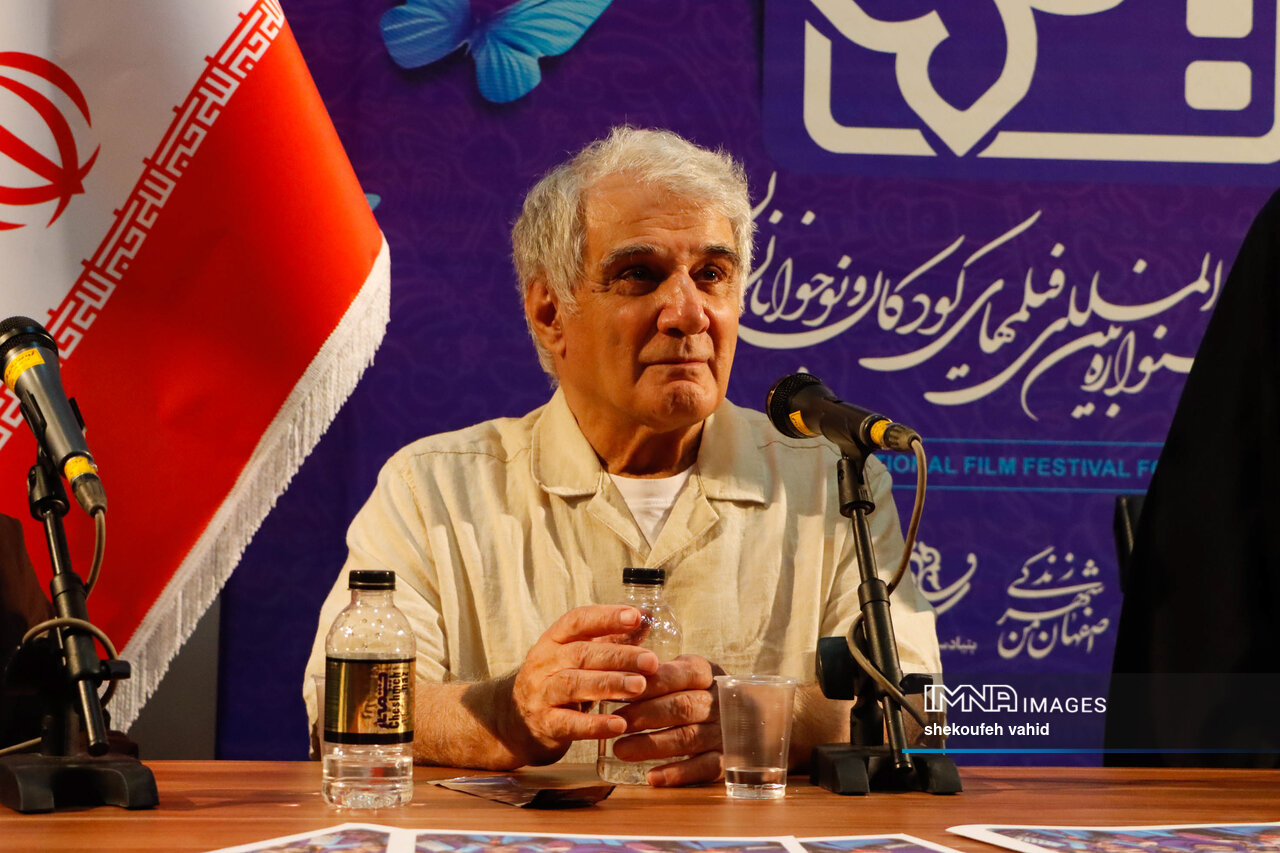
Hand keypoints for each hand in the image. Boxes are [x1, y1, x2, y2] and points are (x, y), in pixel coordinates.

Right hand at [503, 605, 659, 764]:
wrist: (515, 721)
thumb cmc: (558, 681)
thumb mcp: (578, 655)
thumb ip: (611, 639)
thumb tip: (647, 618)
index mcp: (554, 639)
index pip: (578, 620)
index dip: (606, 617)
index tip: (635, 617)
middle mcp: (544, 662)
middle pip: (581, 653)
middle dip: (619, 656)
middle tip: (651, 661)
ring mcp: (540, 693)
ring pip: (574, 684)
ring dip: (609, 684)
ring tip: (639, 686)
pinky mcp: (544, 724)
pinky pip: (569, 723)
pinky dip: (595, 724)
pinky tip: (619, 724)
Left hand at [610, 654, 722, 785]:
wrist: (745, 718)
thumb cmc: (696, 690)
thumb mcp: (684, 672)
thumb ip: (658, 673)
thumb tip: (619, 675)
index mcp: (708, 673)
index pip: (683, 674)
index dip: (654, 683)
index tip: (625, 690)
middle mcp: (720, 702)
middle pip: (683, 707)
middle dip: (646, 714)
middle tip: (617, 722)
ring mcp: (725, 732)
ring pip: (688, 738)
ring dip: (653, 745)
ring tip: (621, 750)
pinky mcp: (727, 760)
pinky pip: (704, 768)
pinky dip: (678, 774)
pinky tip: (652, 777)